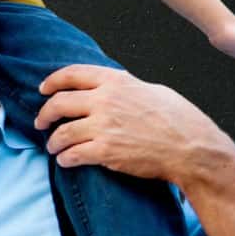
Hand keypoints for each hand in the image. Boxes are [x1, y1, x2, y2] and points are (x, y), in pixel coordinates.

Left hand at [34, 65, 234, 184]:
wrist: (194, 150)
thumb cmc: (180, 120)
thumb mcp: (153, 91)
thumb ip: (127, 86)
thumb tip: (113, 82)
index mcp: (116, 82)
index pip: (72, 74)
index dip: (52, 81)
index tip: (43, 89)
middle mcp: (105, 101)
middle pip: (59, 103)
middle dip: (45, 114)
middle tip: (41, 122)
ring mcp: (103, 126)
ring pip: (61, 132)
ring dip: (53, 141)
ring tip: (53, 146)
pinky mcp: (105, 151)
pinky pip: (72, 154)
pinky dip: (64, 158)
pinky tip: (64, 160)